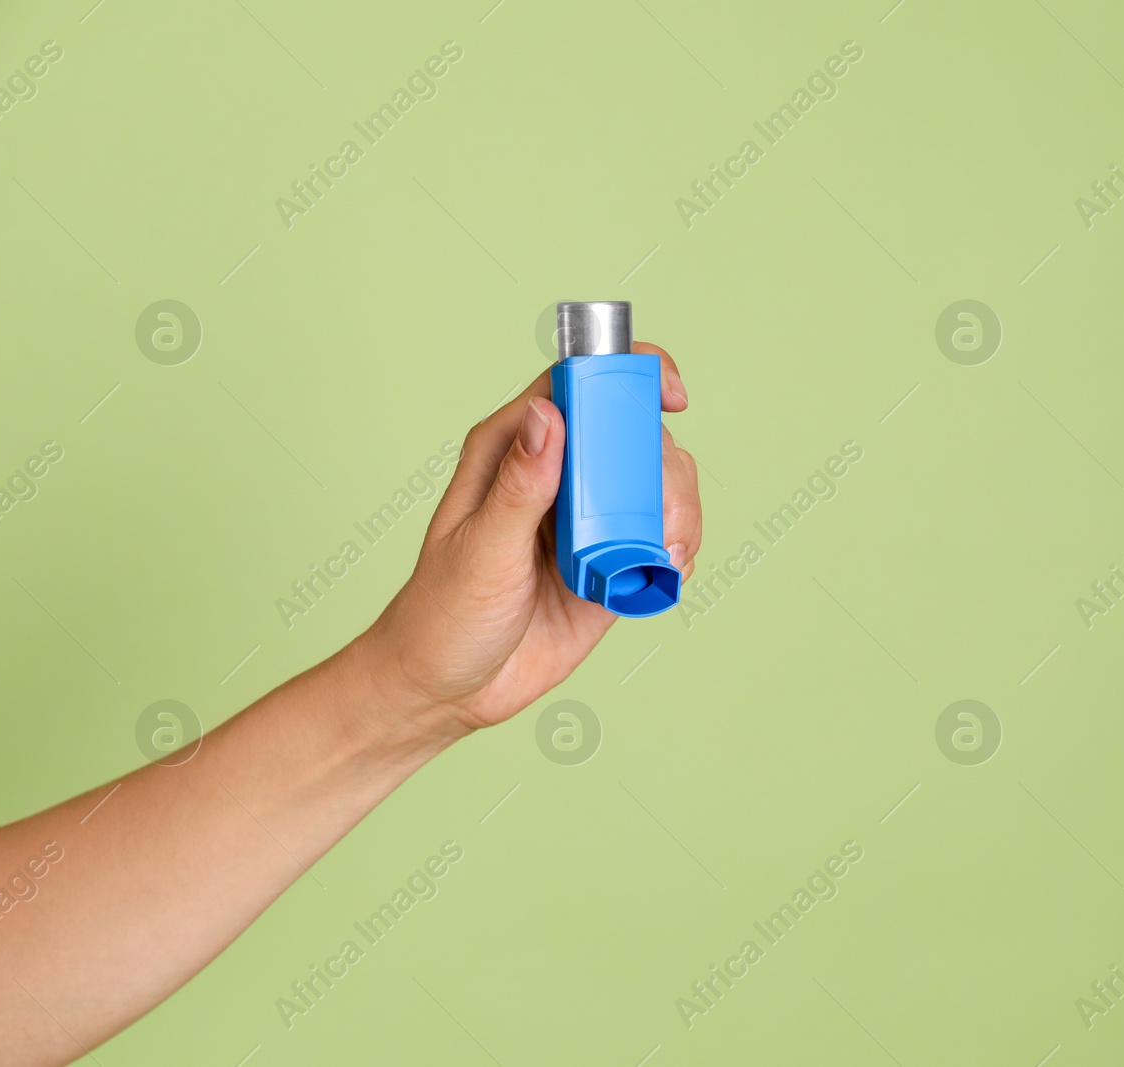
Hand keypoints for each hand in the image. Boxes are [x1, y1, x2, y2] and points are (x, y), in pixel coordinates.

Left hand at [360, 342, 699, 733]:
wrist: (451, 689)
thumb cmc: (443, 614)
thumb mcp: (480, 550)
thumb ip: (518, 486)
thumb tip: (551, 417)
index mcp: (513, 449)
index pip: (577, 386)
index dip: (630, 375)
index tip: (673, 397)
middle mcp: (557, 475)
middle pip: (634, 433)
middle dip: (666, 466)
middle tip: (664, 516)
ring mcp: (589, 518)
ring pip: (659, 484)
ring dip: (680, 512)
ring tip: (668, 554)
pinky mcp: (612, 561)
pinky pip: (663, 537)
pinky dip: (680, 549)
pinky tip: (667, 571)